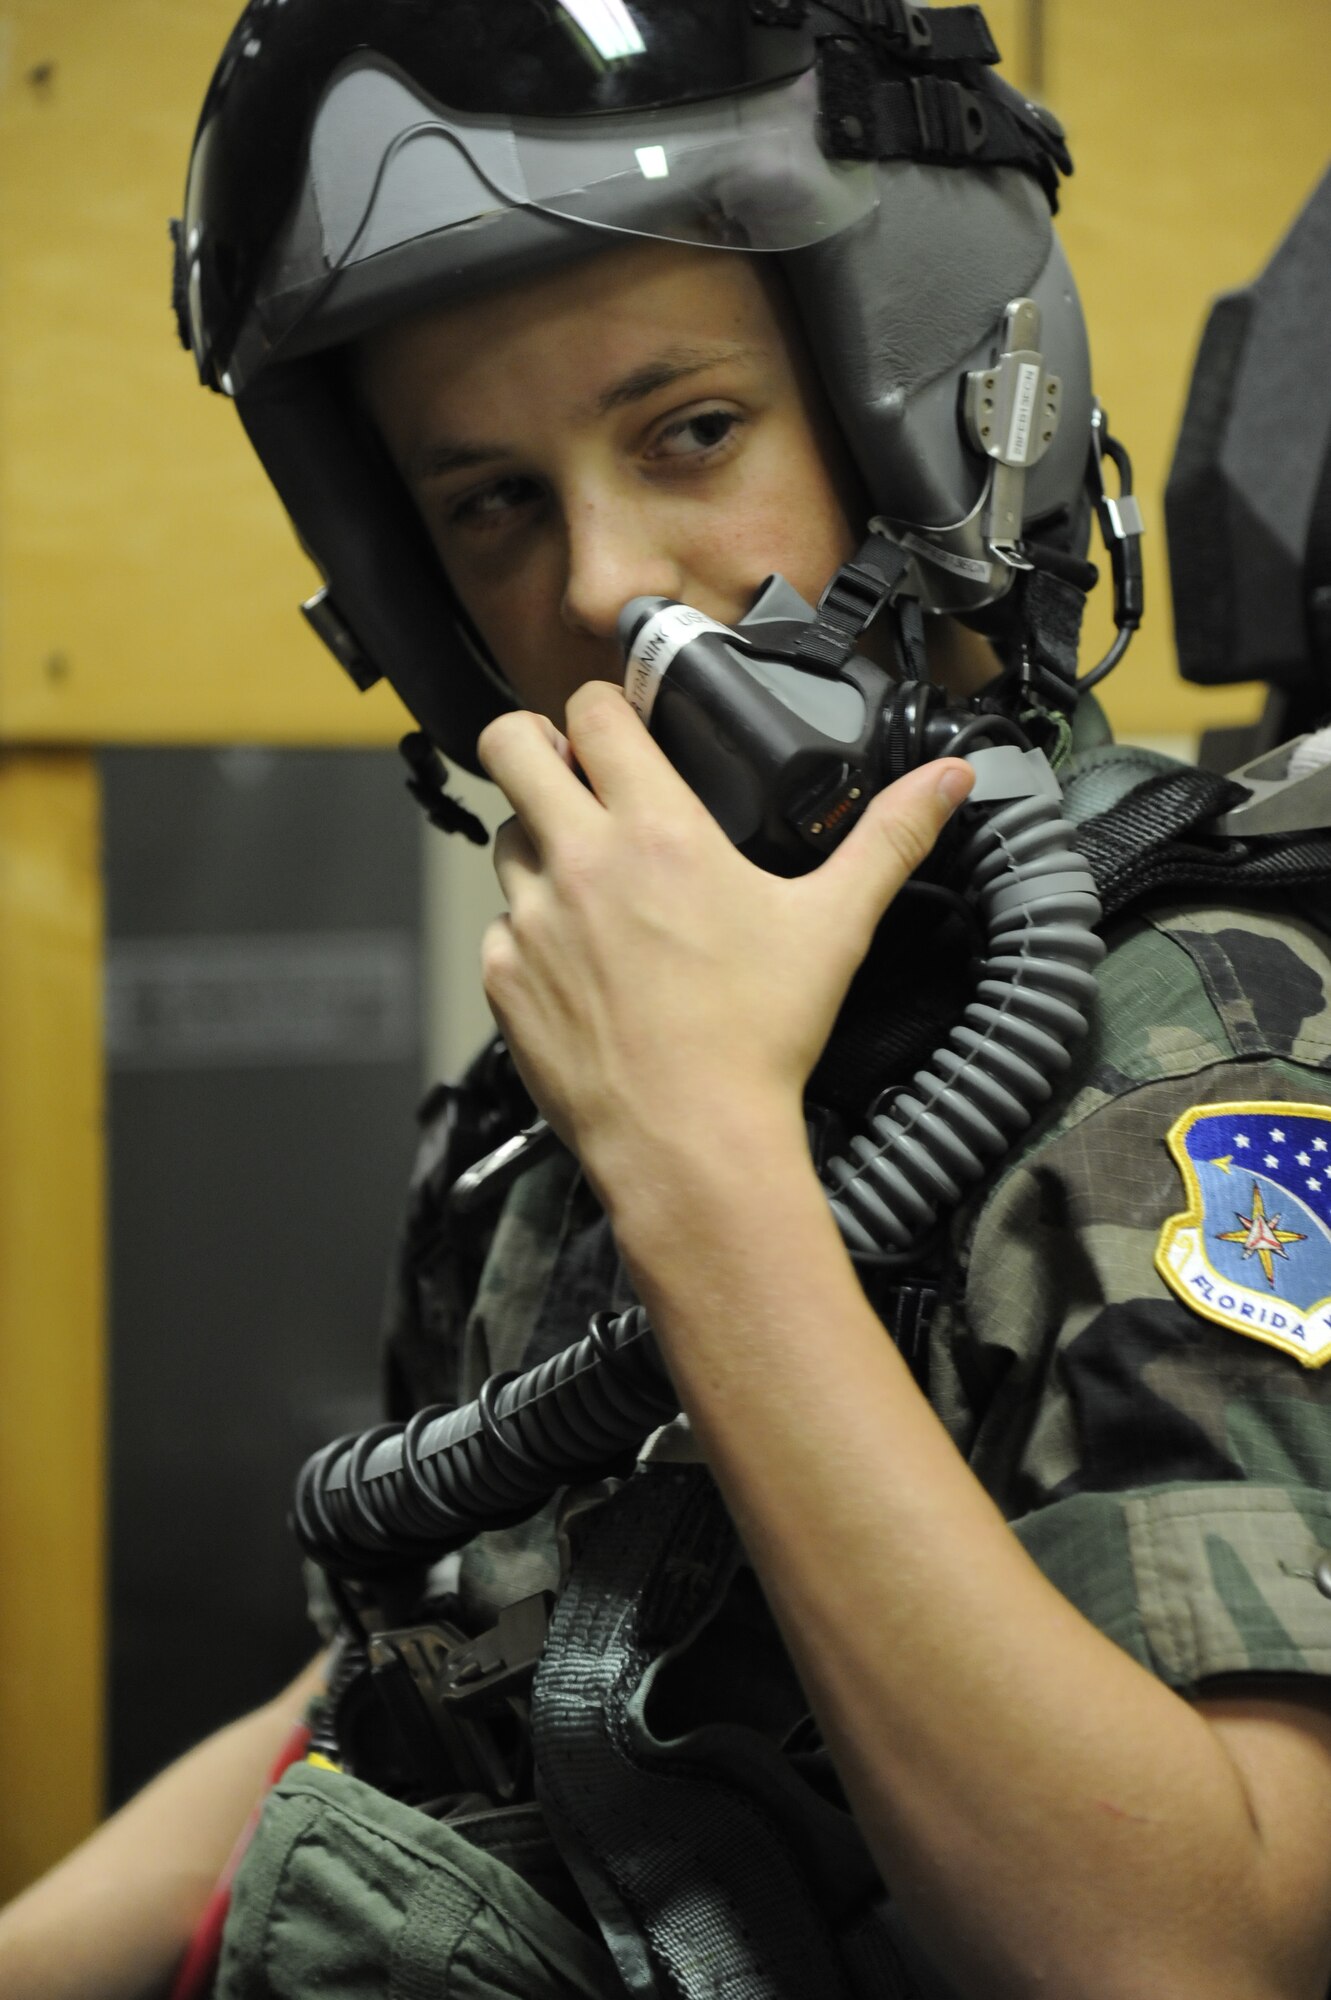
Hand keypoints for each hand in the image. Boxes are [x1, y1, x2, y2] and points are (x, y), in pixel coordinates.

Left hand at [478, 682, 971, 1195]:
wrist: (690, 1142)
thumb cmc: (760, 1035)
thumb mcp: (836, 926)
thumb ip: (890, 838)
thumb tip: (952, 779)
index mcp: (655, 829)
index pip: (592, 710)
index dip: (603, 704)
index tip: (623, 726)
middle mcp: (578, 861)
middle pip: (506, 746)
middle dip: (531, 742)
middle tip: (569, 770)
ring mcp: (529, 921)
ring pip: (505, 840)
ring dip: (538, 842)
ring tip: (590, 881)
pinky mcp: (503, 979)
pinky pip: (501, 928)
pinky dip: (530, 933)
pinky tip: (582, 964)